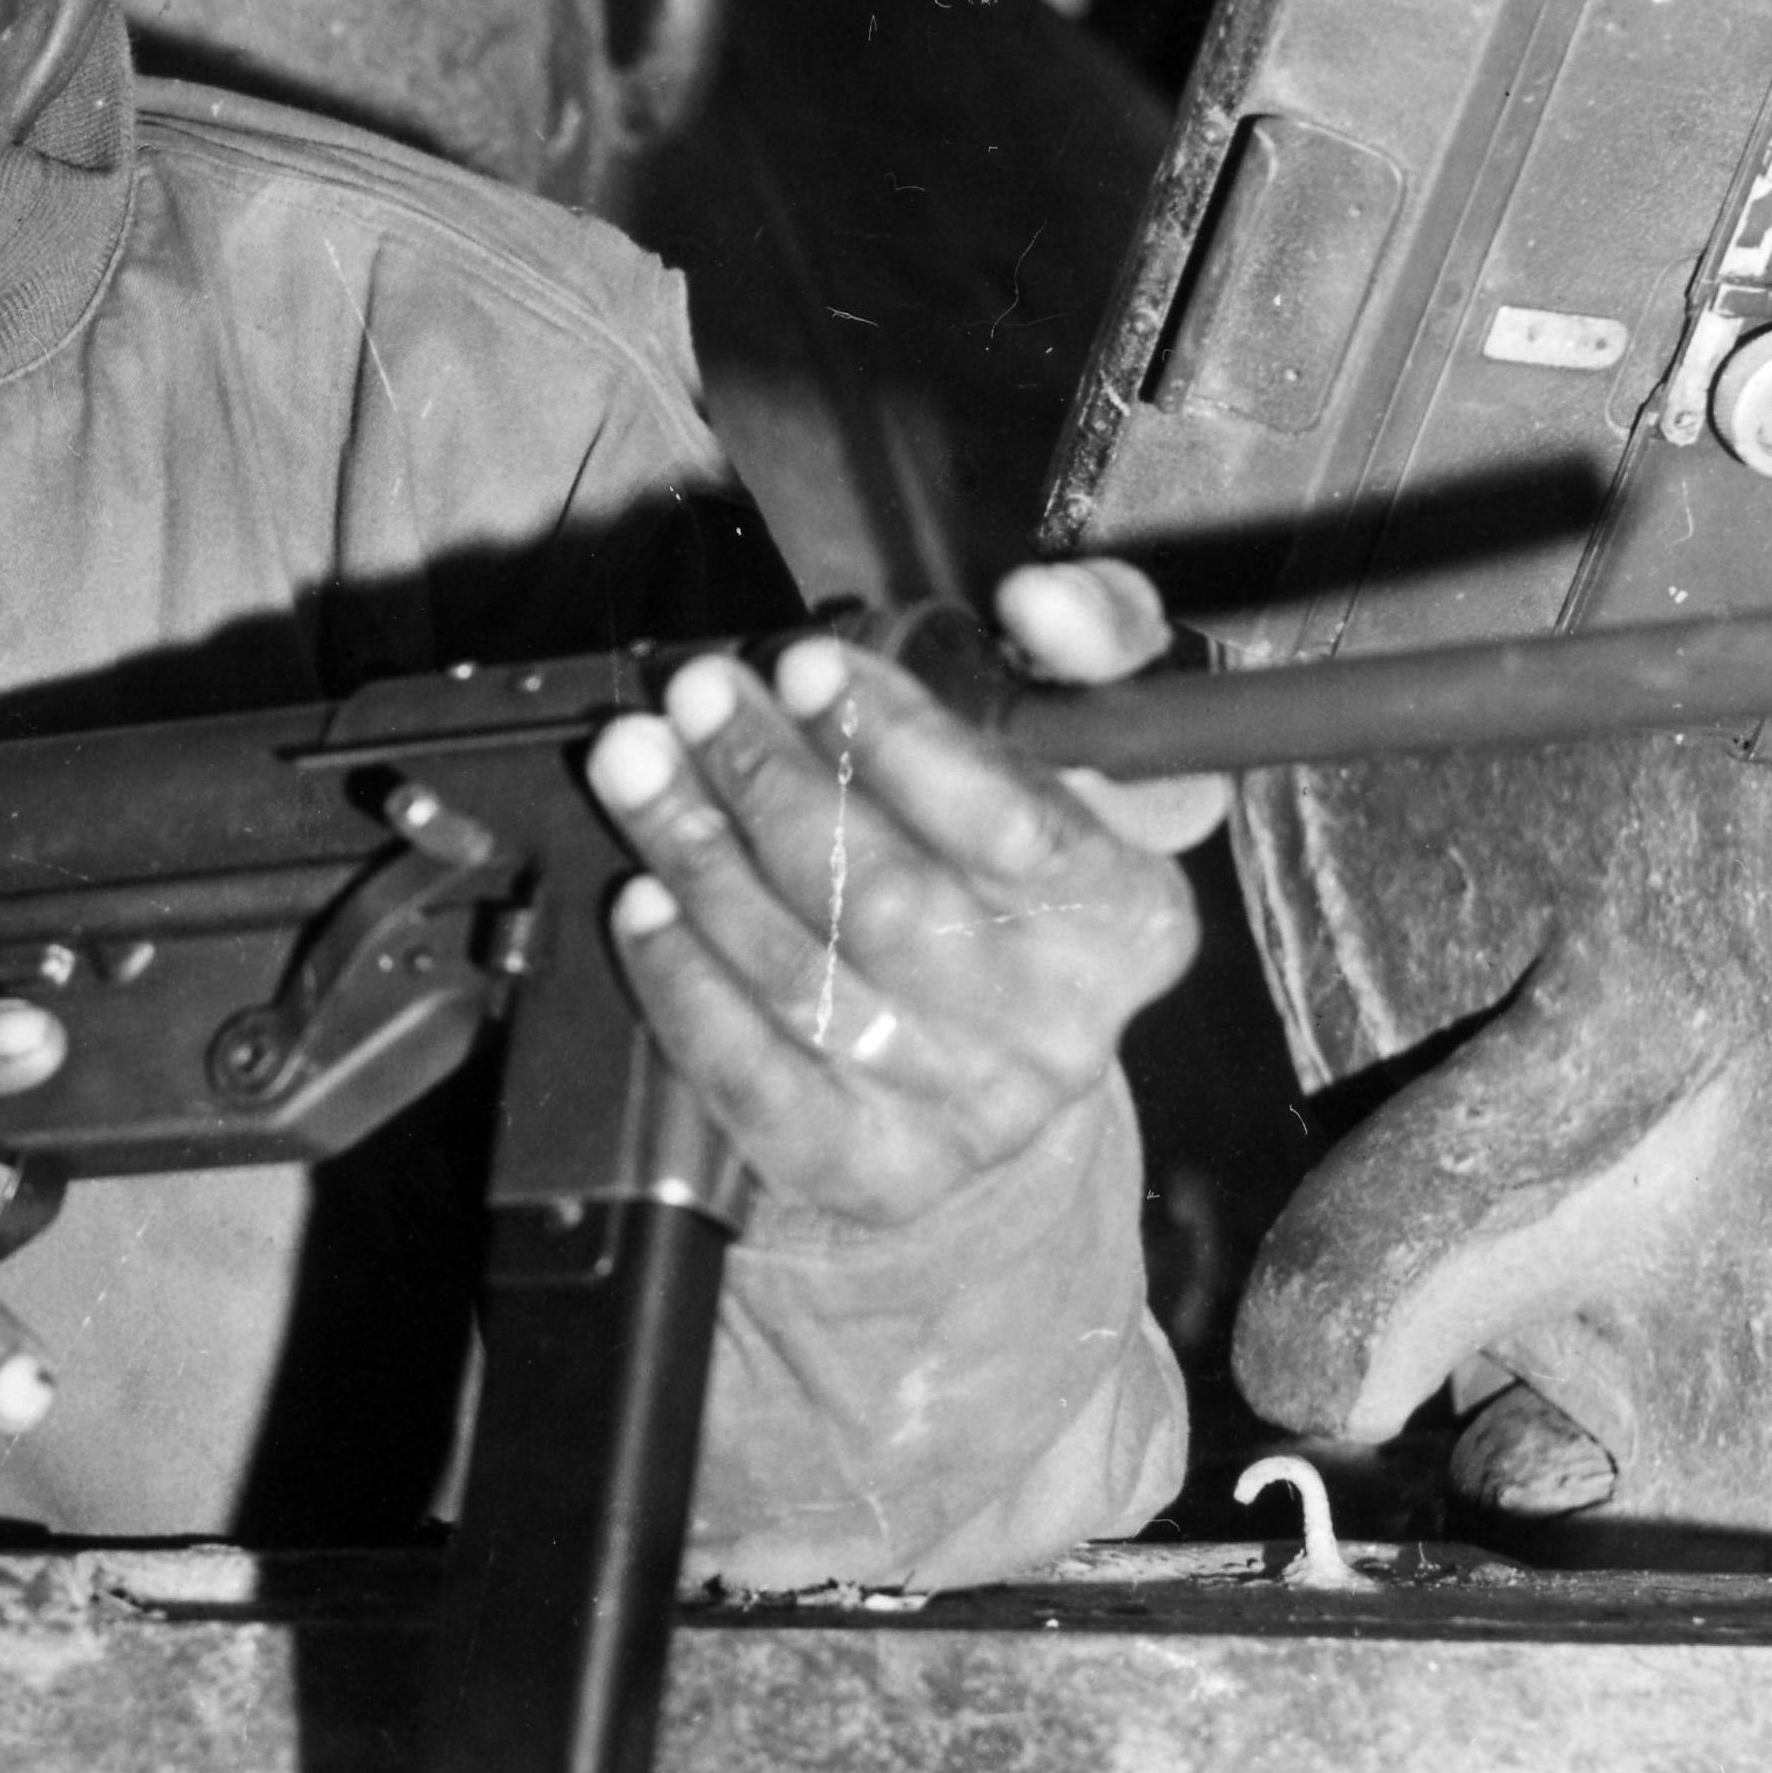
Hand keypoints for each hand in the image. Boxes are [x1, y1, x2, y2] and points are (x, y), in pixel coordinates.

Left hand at [584, 557, 1218, 1232]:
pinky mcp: (878, 1169)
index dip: (903, 740)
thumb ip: (1086, 647)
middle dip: (770, 778)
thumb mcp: (1068, 754)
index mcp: (1131, 917)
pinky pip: (758, 1076)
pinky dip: (685, 982)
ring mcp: (969, 1111)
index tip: (809, 665)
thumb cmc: (1008, 874)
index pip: (1020, 825)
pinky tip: (643, 902)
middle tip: (698, 696)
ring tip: (639, 767)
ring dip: (700, 856)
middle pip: (890, 899)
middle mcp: (1064, 1026)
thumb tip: (1041, 604)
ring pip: (806, 974)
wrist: (979, 1072)